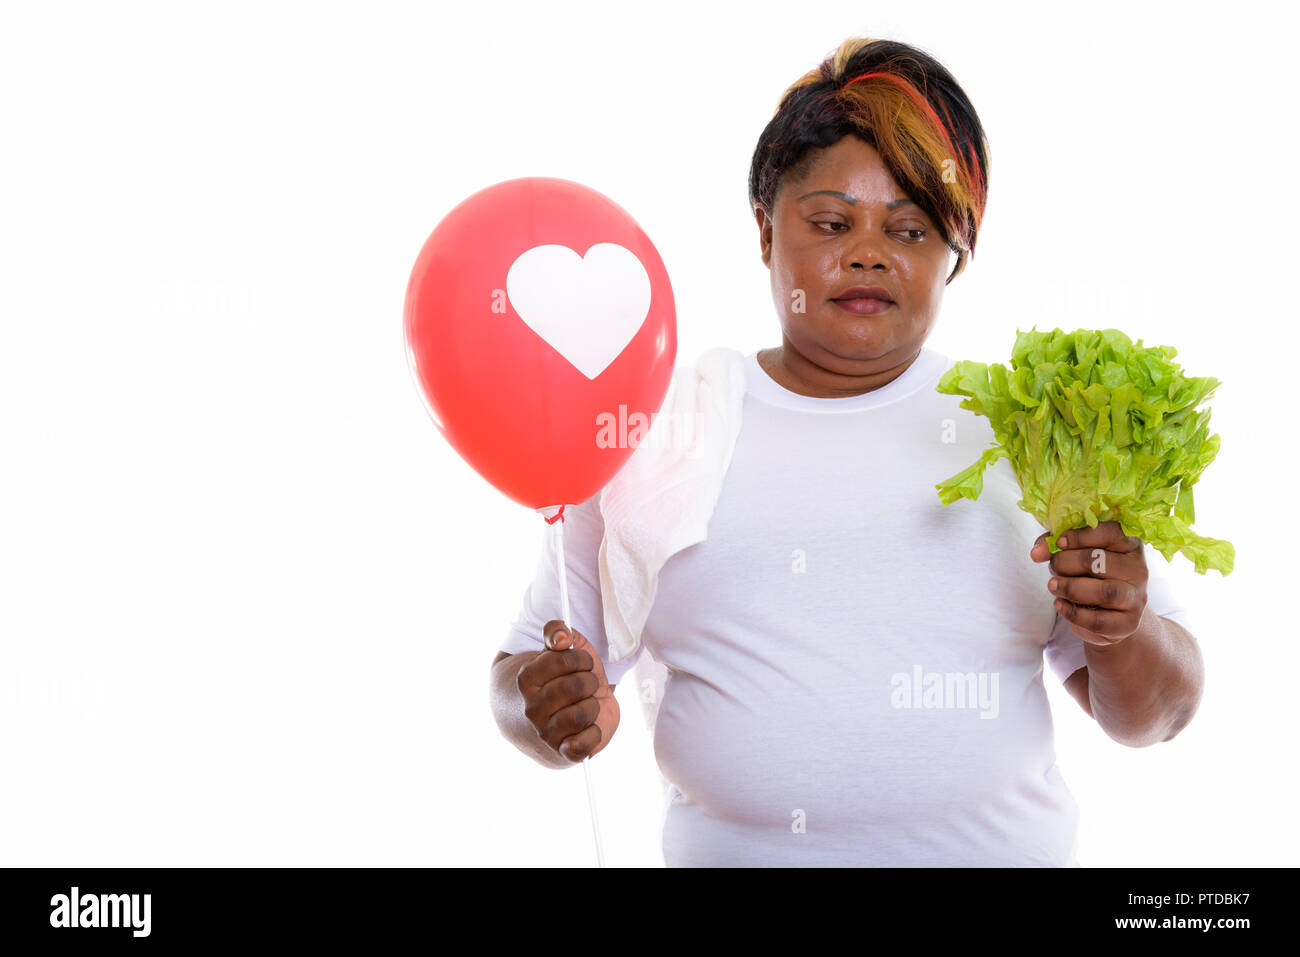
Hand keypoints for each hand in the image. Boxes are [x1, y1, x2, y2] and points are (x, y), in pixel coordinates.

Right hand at [514, 621, 619, 762]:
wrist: (555, 718)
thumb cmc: (561, 680)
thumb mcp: (560, 650)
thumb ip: (557, 632)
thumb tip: (562, 637)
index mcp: (526, 679)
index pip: (563, 659)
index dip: (580, 658)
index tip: (581, 663)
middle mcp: (531, 708)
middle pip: (577, 686)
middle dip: (590, 681)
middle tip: (586, 685)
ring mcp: (545, 733)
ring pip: (583, 714)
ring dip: (592, 706)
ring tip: (586, 705)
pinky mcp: (563, 753)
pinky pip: (583, 746)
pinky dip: (594, 735)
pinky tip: (589, 727)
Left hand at [1030, 521, 1148, 646]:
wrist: (1110, 615)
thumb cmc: (1091, 576)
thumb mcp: (1076, 554)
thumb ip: (1056, 546)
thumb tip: (1037, 552)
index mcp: (1129, 544)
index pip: (1111, 532)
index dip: (1080, 536)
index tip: (1059, 543)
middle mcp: (1138, 569)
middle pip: (1101, 561)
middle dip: (1067, 563)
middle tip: (1052, 568)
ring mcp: (1136, 598)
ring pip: (1105, 592)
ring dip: (1071, 588)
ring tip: (1053, 586)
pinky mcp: (1128, 623)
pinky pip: (1098, 620)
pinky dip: (1073, 613)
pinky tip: (1060, 605)